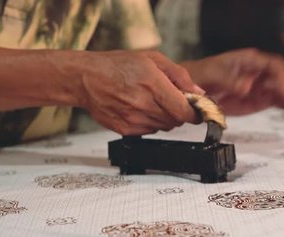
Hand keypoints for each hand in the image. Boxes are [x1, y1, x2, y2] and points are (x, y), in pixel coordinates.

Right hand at [80, 50, 204, 134]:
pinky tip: (139, 108)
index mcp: (153, 84)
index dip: (195, 113)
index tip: (197, 110)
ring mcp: (134, 120)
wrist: (86, 78)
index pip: (184, 111)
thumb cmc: (116, 65)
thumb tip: (198, 92)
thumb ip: (179, 76)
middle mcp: (144, 104)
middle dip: (178, 111)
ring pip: (164, 127)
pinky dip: (150, 122)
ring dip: (164, 117)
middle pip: (176, 121)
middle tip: (170, 99)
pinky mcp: (126, 130)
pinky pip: (149, 131)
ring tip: (150, 100)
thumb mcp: (152, 59)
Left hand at [182, 48, 283, 122]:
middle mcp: (260, 73)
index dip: (281, 78)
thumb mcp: (213, 74)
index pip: (273, 66)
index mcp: (250, 61)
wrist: (193, 88)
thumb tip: (246, 86)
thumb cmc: (202, 75)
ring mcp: (261, 87)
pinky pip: (279, 104)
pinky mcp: (260, 100)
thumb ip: (230, 80)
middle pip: (283, 80)